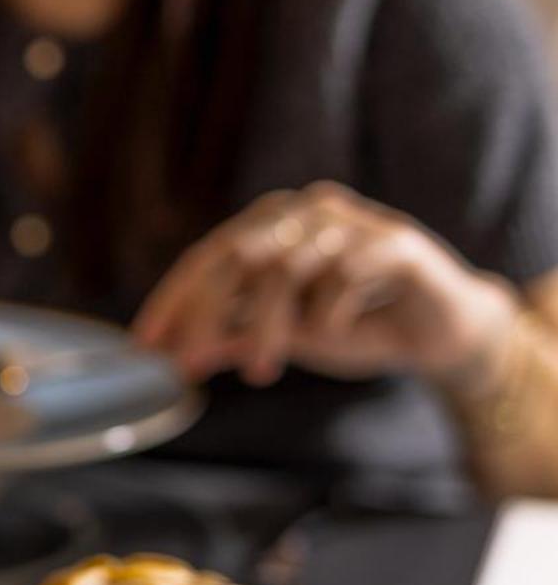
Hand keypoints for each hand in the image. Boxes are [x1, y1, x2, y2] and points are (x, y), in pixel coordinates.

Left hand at [134, 182, 518, 387]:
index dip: (173, 301)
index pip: (209, 257)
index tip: (145, 346)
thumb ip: (229, 335)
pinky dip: (327, 313)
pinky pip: (344, 273)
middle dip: (205, 315)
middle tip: (188, 365)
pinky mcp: (396, 242)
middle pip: (239, 256)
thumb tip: (167, 353)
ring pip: (286, 267)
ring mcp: (353, 222)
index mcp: (273, 226)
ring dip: (265, 326)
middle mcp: (306, 212)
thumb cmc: (354, 325)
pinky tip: (331, 336)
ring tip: (259, 371)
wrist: (438, 334)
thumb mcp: (281, 336)